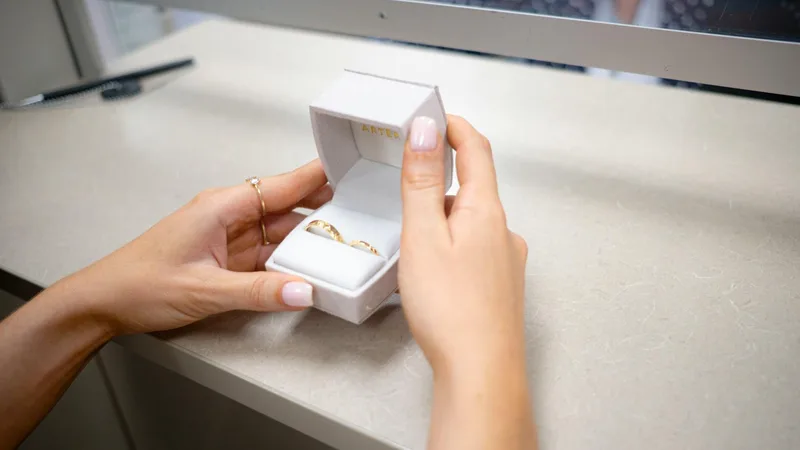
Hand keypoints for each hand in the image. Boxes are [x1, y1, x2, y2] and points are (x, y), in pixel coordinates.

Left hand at [62, 160, 331, 335]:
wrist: (104, 303)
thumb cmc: (140, 283)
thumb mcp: (204, 290)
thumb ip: (258, 292)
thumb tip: (304, 291)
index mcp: (221, 206)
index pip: (280, 185)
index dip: (315, 176)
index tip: (348, 168)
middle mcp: (228, 216)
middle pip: (285, 208)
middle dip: (321, 211)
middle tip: (360, 215)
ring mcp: (228, 238)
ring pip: (279, 232)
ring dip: (306, 240)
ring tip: (342, 244)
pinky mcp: (226, 260)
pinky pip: (267, 254)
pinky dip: (288, 261)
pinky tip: (308, 268)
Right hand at [399, 115, 527, 371]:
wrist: (481, 372)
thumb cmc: (452, 311)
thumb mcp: (423, 236)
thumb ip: (421, 182)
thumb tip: (425, 130)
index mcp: (486, 212)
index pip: (476, 150)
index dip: (455, 127)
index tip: (437, 117)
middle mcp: (504, 232)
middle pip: (473, 187)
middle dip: (442, 179)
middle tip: (410, 184)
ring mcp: (507, 261)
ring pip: (473, 222)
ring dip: (445, 218)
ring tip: (415, 240)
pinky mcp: (501, 286)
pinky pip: (476, 249)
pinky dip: (454, 245)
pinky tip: (436, 272)